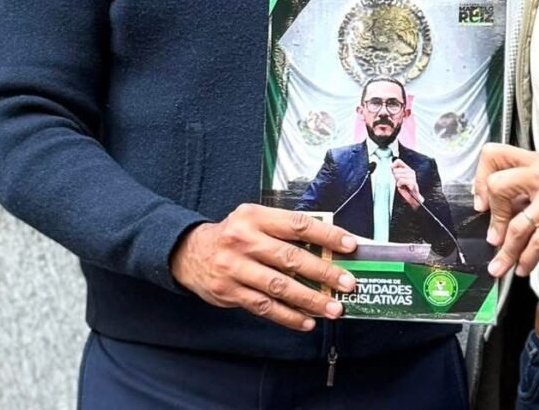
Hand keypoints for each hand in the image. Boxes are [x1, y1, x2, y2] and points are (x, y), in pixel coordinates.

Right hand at [170, 203, 358, 330]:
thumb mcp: (255, 220)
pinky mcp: (229, 292)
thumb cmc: (234, 234)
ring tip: (333, 309)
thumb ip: (285, 229)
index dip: (327, 234)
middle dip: (324, 272)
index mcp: (256, 217)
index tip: (350, 245)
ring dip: (310, 300)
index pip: (298, 225)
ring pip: (279, 287)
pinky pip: (264, 307)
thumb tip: (327, 246)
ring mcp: (236, 268)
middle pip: (291, 258)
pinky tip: (307, 322)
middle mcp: (245, 240)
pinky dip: (288, 316)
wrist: (189, 252)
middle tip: (347, 283)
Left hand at [392, 158, 421, 208]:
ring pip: (398, 175)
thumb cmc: (406, 188)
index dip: (393, 166)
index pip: (398, 161)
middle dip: (395, 177)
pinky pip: (401, 180)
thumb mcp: (399, 178)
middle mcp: (411, 171)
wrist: (413, 197)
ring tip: (402, 185)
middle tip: (400, 182)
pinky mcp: (412, 182)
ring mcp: (412, 177)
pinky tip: (402, 187)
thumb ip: (396, 171)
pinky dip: (399, 185)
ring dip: (398, 182)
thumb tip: (391, 166)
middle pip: (396, 170)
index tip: (392, 171)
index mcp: (407, 169)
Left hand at [473, 143, 538, 277]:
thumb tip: (492, 209)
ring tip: (502, 265)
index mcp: (538, 161)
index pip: (494, 153)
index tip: (483, 204)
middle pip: (499, 185)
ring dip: (506, 251)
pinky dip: (527, 259)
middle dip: (493, 217)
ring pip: (518, 224)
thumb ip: (525, 191)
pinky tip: (524, 267)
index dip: (480, 179)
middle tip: (494, 236)